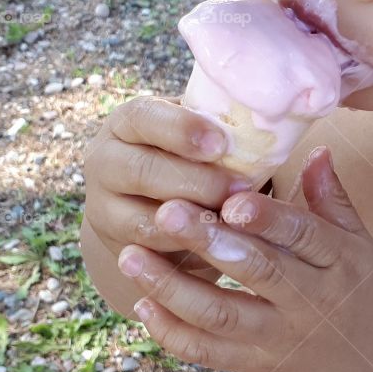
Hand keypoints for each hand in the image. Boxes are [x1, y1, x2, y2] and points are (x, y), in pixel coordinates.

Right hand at [83, 94, 253, 281]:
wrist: (153, 202)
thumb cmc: (191, 157)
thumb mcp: (197, 136)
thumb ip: (220, 131)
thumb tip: (269, 130)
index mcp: (127, 123)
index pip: (144, 116)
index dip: (181, 129)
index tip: (221, 143)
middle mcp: (104, 162)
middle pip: (141, 170)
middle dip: (195, 181)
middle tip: (240, 188)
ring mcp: (103, 209)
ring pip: (142, 220)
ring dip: (192, 222)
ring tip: (234, 220)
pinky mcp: (118, 248)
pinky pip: (151, 255)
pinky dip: (186, 252)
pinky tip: (220, 249)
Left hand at [115, 145, 372, 371]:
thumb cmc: (368, 296)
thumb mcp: (362, 246)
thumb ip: (332, 200)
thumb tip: (315, 149)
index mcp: (339, 263)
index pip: (302, 235)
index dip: (267, 218)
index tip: (230, 198)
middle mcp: (309, 302)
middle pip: (256, 271)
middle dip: (207, 242)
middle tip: (165, 212)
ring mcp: (280, 337)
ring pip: (220, 314)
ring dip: (172, 287)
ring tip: (130, 255)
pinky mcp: (257, 365)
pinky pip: (208, 352)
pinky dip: (171, 332)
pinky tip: (141, 303)